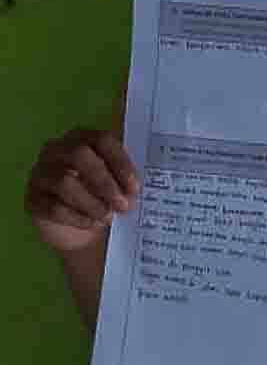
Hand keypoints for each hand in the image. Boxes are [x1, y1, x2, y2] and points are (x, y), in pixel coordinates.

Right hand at [24, 128, 139, 252]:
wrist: (79, 225)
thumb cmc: (104, 196)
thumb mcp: (119, 185)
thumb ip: (127, 182)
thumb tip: (134, 193)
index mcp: (83, 139)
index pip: (102, 139)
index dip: (120, 162)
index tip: (134, 187)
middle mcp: (57, 150)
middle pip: (79, 155)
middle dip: (105, 182)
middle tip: (122, 205)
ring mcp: (40, 172)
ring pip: (64, 181)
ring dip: (92, 203)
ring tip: (108, 217)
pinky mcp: (32, 198)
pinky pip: (53, 206)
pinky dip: (77, 217)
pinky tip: (92, 224)